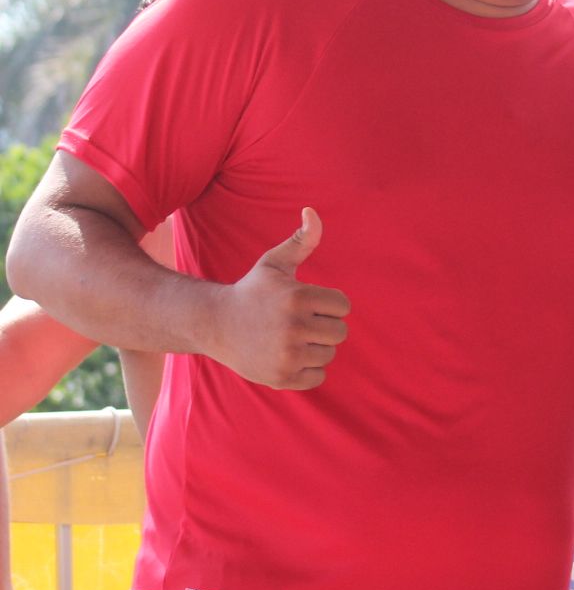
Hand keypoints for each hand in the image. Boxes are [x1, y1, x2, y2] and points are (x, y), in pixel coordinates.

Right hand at [208, 209, 349, 389]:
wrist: (214, 324)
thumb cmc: (252, 291)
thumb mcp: (275, 263)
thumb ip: (302, 240)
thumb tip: (312, 211)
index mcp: (298, 297)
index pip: (344, 306)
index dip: (327, 305)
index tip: (306, 304)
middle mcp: (293, 327)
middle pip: (340, 332)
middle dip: (323, 326)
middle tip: (297, 322)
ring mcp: (287, 354)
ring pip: (329, 354)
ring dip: (315, 348)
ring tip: (289, 338)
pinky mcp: (281, 377)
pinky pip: (318, 377)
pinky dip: (307, 369)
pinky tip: (286, 356)